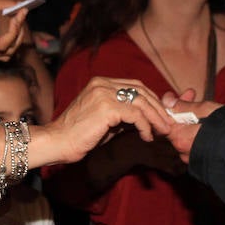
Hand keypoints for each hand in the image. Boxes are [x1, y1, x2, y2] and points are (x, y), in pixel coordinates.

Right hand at [0, 0, 26, 59]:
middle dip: (18, 35)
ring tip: (17, 26)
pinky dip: (9, 45)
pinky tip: (11, 32)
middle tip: (21, 18)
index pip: (3, 44)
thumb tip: (17, 5)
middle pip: (8, 51)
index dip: (14, 31)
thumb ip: (0, 3)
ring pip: (6, 56)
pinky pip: (0, 54)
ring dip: (15, 42)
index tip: (18, 15)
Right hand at [40, 77, 172, 163]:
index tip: (161, 114)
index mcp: (101, 83)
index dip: (151, 99)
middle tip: (167, 123)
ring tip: (162, 131)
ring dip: (156, 117)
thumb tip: (144, 119)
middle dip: (157, 107)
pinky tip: (146, 136)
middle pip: (141, 91)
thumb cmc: (78, 135)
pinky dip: (145, 126)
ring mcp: (104, 93)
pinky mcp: (107, 107)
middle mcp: (103, 84)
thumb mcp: (104, 120)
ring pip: (141, 102)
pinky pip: (135, 115)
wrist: (57, 142)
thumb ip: (122, 115)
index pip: (134, 85)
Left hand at [163, 91, 222, 163]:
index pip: (167, 118)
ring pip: (187, 136)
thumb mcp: (206, 110)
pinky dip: (199, 134)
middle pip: (177, 127)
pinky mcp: (204, 163)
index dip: (174, 103)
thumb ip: (184, 106)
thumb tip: (166, 100)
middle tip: (194, 95)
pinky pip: (196, 145)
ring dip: (192, 121)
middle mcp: (183, 151)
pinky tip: (211, 126)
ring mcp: (193, 159)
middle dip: (184, 109)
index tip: (185, 94)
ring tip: (206, 109)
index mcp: (180, 138)